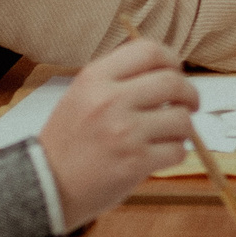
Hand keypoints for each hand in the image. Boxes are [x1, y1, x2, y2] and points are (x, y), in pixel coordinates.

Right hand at [38, 37, 199, 225]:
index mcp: (95, 78)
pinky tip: (161, 155)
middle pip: (173, 82)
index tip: (176, 72)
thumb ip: (118, 79)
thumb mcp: (81, 95)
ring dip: (183, 128)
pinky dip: (175, 153)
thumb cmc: (69, 142)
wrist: (46, 185)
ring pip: (181, 119)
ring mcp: (124, 132)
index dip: (171, 59)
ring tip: (171, 134)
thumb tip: (167, 70)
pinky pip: (177, 150)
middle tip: (188, 104)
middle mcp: (109, 100)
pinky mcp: (136, 162)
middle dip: (189, 94)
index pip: (149, 51)